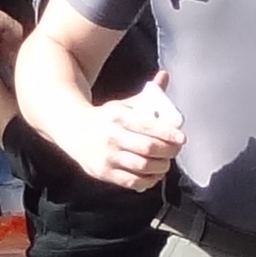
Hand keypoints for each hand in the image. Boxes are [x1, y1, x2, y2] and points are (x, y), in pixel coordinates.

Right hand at [71, 70, 184, 190]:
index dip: (168, 134)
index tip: (181, 138)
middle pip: (148, 148)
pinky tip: (154, 174)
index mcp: (118, 116)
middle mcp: (112, 136)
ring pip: (142, 166)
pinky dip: (148, 180)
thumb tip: (165, 75)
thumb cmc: (107, 118)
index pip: (147, 126)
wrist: (74, 131)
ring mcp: (107, 156)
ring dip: (161, 167)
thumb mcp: (124, 104)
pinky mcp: (104, 172)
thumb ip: (148, 93)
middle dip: (168, 151)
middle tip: (175, 150)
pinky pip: (132, 181)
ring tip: (165, 162)